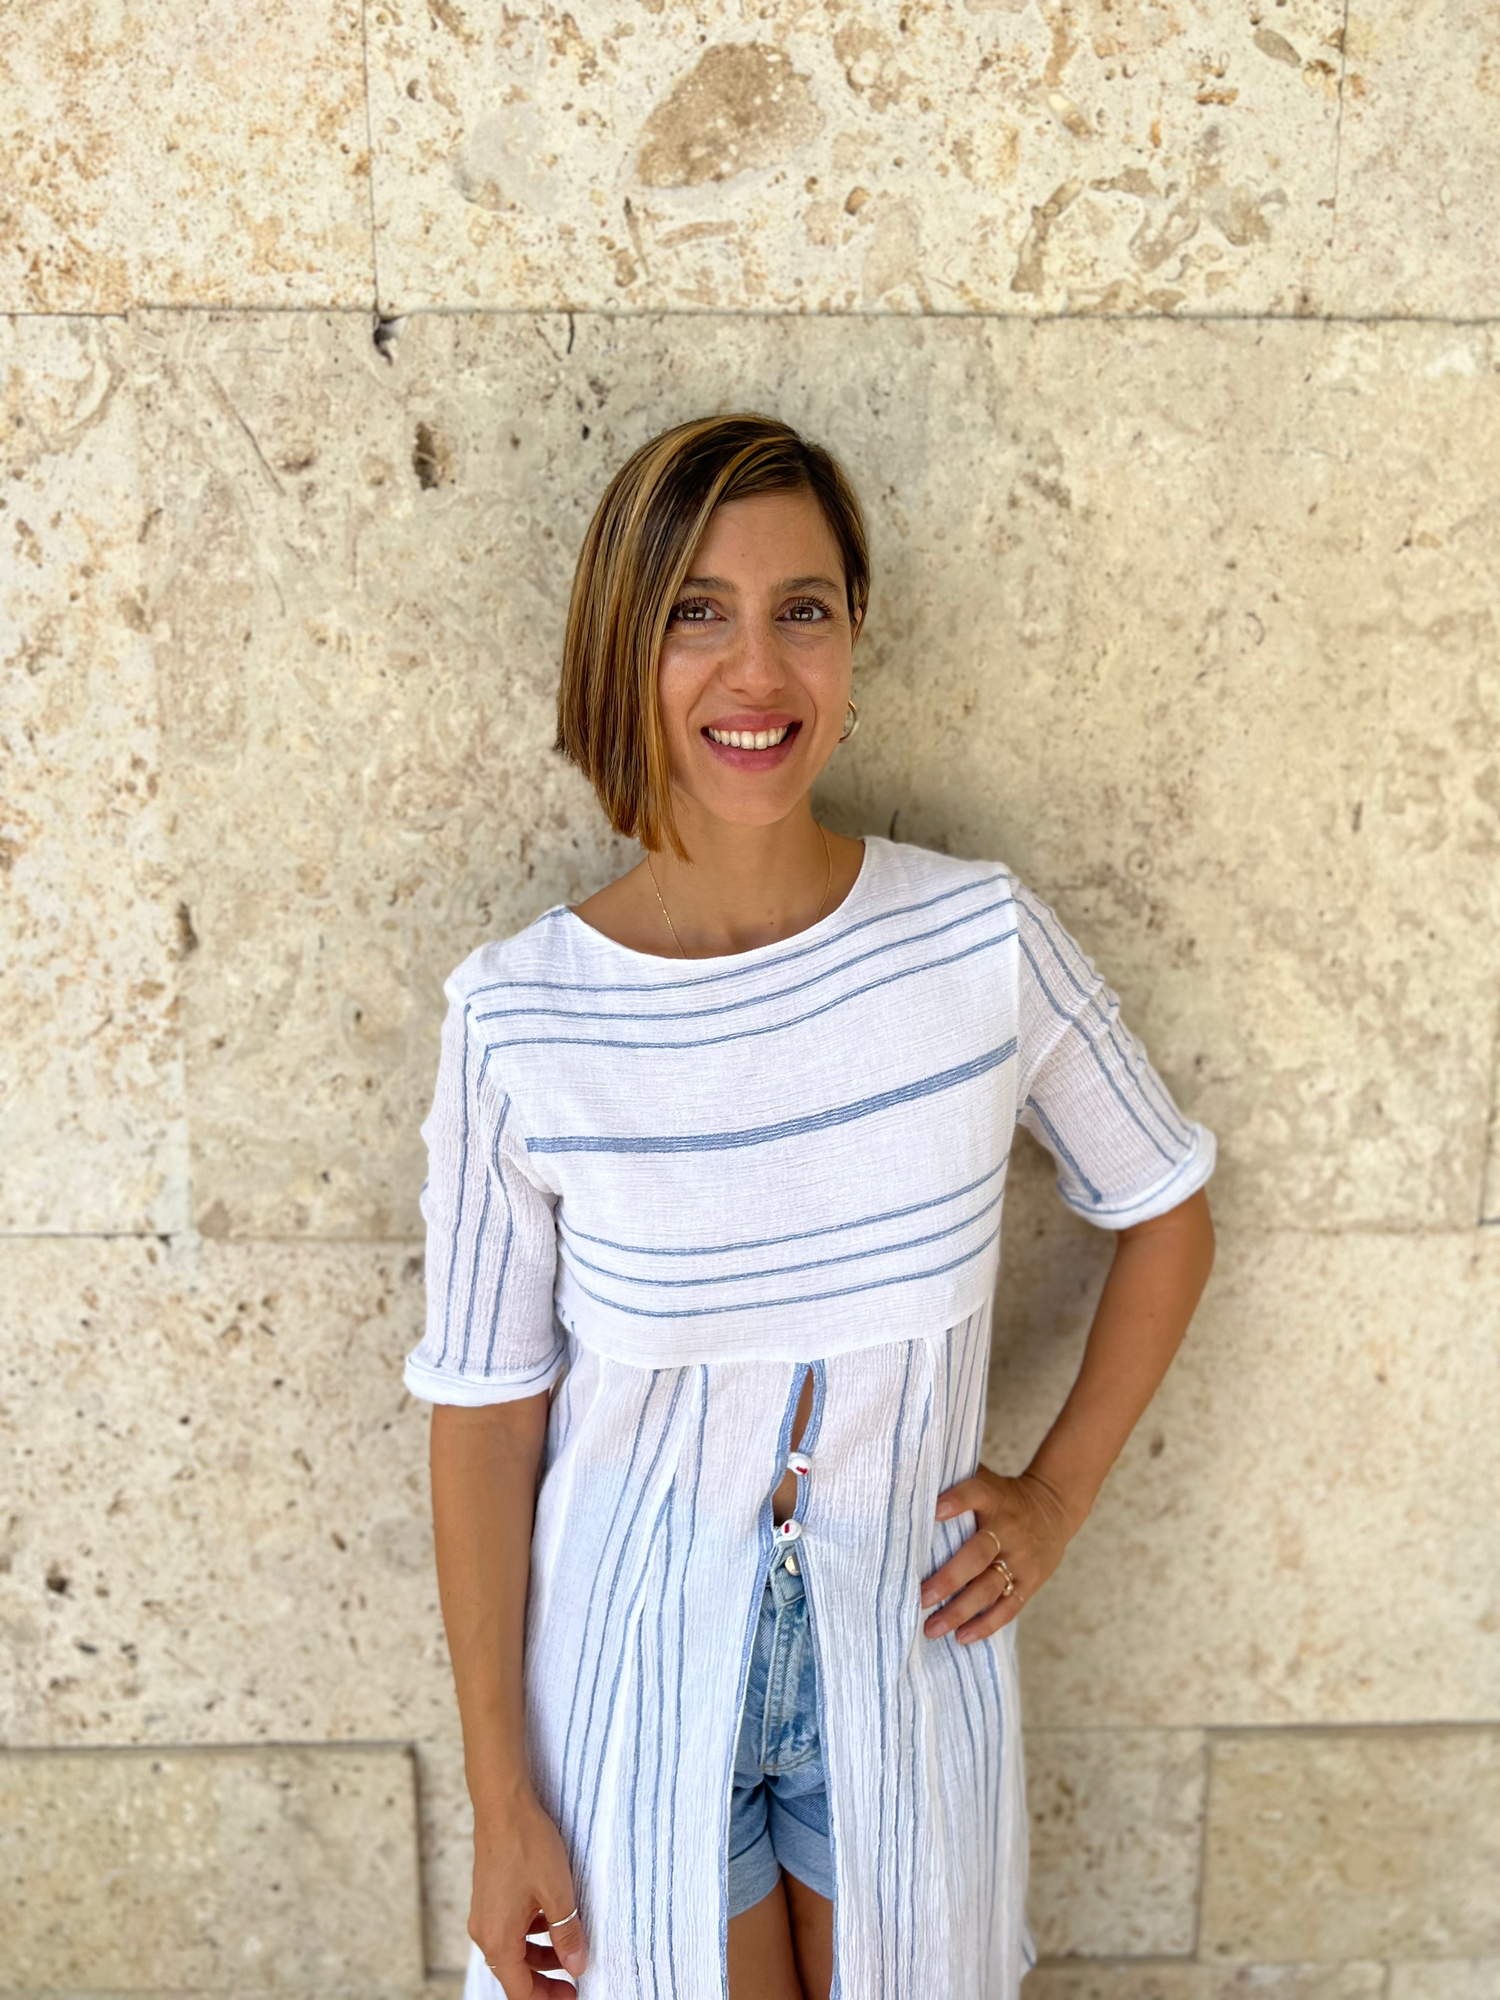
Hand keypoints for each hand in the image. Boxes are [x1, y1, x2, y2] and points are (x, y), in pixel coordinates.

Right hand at [469, 1788, 587, 1995]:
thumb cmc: (527, 1845)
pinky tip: (551, 1919)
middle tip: (574, 1980)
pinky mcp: (488, 1897)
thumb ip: (568, 1935)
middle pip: (515, 1973)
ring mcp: (484, 1913)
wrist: (503, 1805)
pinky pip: (509, 1928)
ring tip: (569, 1948)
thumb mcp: (557, 1893)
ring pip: (513, 1949)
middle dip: (545, 1980)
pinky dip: (531, 1933)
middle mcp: (485, 1931)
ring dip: (540, 1955)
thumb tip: (577, 1966)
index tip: (572, 1996)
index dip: (546, 1999)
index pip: (520, 1991)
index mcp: (498, 1939)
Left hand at [919, 1465, 1074, 1643]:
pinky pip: (1008, 1607)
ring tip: (931, 1628)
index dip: (956, 1501)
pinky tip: (962, 1637)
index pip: (975, 1494)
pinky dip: (986, 1624)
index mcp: (993, 1498)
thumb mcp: (986, 1478)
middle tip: (920, 1597)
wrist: (1054, 1507)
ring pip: (989, 1588)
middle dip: (948, 1578)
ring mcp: (1021, 1559)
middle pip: (977, 1555)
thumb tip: (907, 1470)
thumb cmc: (1002, 1495)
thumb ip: (953, 1475)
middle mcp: (1007, 1529)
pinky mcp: (1030, 1582)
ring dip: (960, 1611)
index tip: (933, 1510)